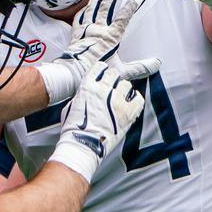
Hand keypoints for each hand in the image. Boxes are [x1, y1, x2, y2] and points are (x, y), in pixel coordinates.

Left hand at [38, 0, 147, 103]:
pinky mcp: (76, 31)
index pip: (124, 16)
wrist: (73, 74)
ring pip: (93, 6)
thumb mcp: (123, 72)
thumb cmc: (97, 72)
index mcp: (111, 37)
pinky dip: (85, 8)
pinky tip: (87, 4)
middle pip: (107, 5)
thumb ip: (140, 67)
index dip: (132, 4)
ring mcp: (86, 28)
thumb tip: (156, 64)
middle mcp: (98, 29)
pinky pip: (81, 16)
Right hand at [52, 57, 156, 177]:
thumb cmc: (74, 128)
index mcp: (88, 86)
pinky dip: (135, 98)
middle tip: (113, 87)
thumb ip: (84, 95)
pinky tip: (132, 101)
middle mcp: (104, 90)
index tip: (104, 75)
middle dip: (113, 79)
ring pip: (126, 85)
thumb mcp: (73, 105)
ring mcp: (118, 101)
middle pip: (114, 74)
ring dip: (123, 89)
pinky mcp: (128, 113)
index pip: (99, 68)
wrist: (84, 144)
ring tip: (121, 96)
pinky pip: (138, 99)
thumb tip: (90, 93)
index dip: (102, 71)